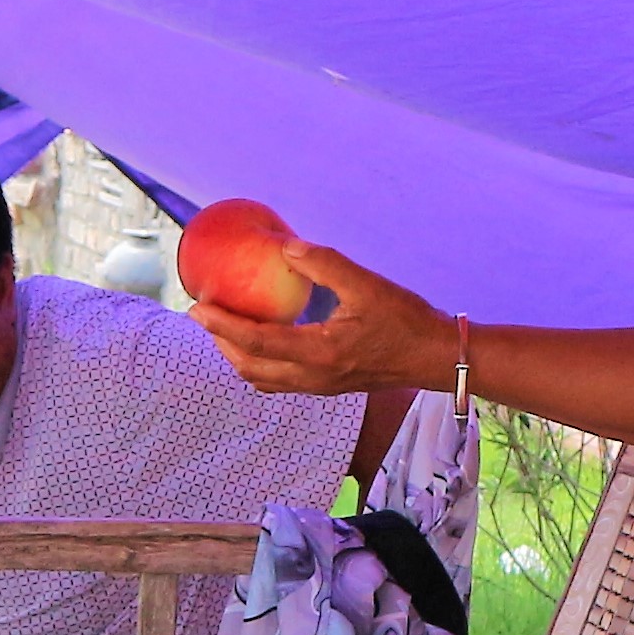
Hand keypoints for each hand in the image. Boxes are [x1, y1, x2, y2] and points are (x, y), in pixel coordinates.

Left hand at [190, 237, 459, 399]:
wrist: (436, 357)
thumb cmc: (407, 320)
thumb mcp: (367, 285)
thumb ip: (325, 265)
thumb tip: (286, 247)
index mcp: (319, 353)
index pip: (256, 342)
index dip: (222, 325)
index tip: (197, 307)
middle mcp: (313, 377)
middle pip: (249, 367)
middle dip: (221, 342)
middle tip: (205, 314)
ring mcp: (319, 386)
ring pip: (261, 379)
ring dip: (237, 356)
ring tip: (225, 327)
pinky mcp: (327, 387)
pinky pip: (279, 380)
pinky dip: (259, 362)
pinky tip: (262, 338)